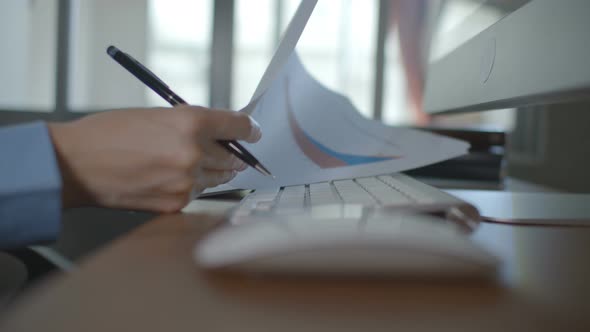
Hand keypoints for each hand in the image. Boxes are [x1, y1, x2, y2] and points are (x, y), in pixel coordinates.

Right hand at [47, 105, 260, 211]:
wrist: (76, 164)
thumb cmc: (109, 134)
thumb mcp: (157, 115)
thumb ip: (193, 124)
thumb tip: (221, 134)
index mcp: (190, 123)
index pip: (238, 126)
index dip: (248, 129)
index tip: (252, 133)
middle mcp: (194, 152)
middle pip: (234, 157)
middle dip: (230, 153)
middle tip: (223, 150)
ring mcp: (187, 181)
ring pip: (218, 177)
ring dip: (211, 170)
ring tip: (184, 162)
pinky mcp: (177, 203)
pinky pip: (198, 193)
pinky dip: (191, 186)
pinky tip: (169, 178)